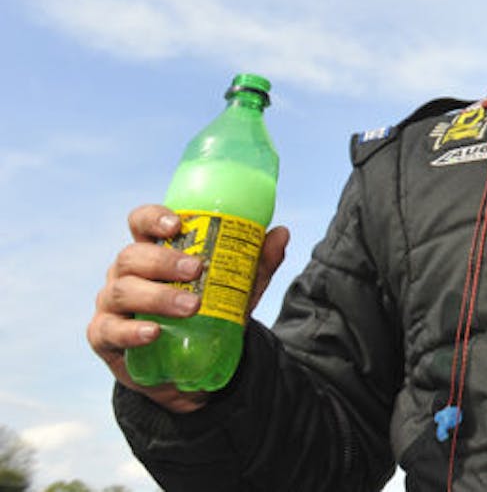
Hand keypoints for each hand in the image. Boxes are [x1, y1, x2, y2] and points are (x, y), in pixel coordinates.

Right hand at [86, 204, 289, 412]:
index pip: (141, 223)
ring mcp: (111, 304)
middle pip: (131, 256)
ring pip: (123, 290)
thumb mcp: (234, 290)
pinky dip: (132, 330)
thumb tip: (281, 233)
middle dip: (163, 261)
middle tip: (197, 269)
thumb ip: (256, 264)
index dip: (152, 218)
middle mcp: (125, 273)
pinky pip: (110, 330)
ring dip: (157, 296)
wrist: (188, 368)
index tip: (177, 224)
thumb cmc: (204, 314)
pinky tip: (153, 332)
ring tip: (191, 306)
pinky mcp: (104, 336)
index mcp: (152, 252)